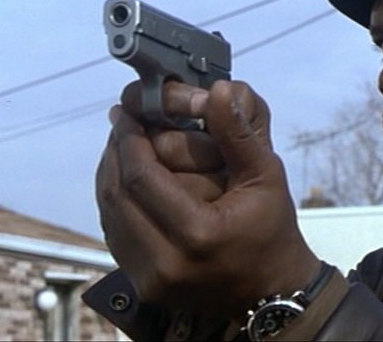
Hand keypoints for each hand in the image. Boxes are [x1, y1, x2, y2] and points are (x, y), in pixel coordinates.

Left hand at [96, 80, 320, 317]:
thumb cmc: (272, 233)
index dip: (129, 140)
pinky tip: (128, 182)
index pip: (141, 178)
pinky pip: (116, 236)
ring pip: (109, 216)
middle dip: (116, 154)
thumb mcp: (265, 176)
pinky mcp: (144, 287)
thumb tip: (218, 90)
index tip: (127, 113)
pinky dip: (117, 204)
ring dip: (110, 177)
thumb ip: (236, 133)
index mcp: (197, 234)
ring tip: (123, 148)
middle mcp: (166, 262)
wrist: (272, 292)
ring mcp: (151, 280)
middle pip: (116, 196)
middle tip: (121, 125)